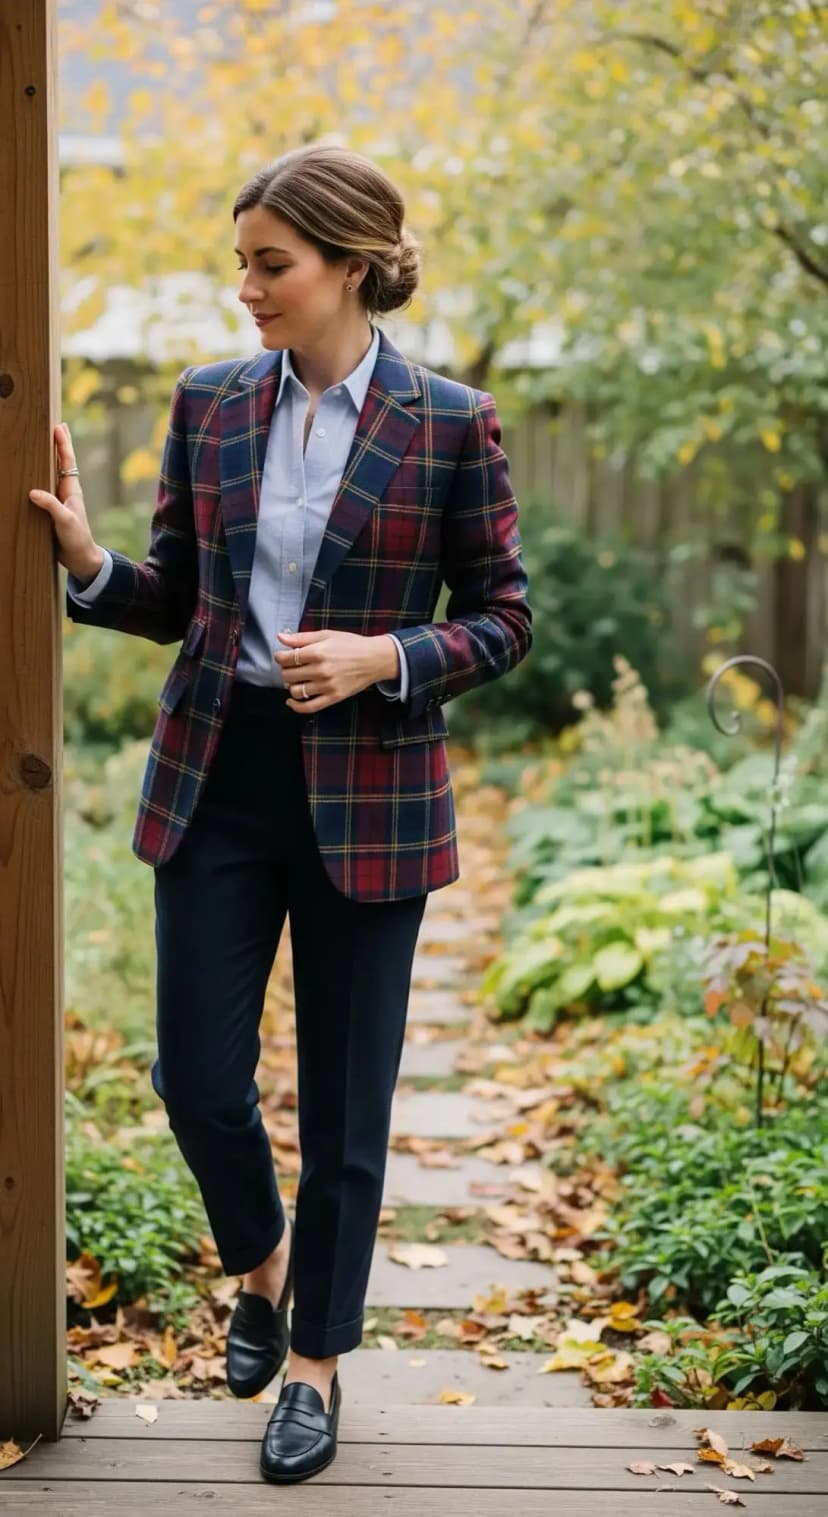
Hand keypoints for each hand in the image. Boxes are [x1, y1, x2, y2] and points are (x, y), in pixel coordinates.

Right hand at [28, 422, 103, 581]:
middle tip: (55, 425)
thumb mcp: (65, 522)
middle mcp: (65, 492)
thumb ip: (51, 506)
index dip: (62, 444)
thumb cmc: (77, 539)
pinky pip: (43, 490)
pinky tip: (32, 476)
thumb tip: (33, 492)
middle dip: (58, 444)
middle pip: (61, 463)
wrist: (80, 559)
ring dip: (48, 459)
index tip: (58, 426)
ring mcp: (58, 501)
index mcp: (71, 490)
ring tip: (43, 444)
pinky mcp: (51, 511)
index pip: (67, 462)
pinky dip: (38, 479)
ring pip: (52, 475)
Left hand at [275, 629, 397, 712]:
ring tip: (297, 680)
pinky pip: (309, 707)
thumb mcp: (326, 635)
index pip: (287, 658)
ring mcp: (327, 686)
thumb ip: (301, 637)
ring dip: (291, 686)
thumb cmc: (351, 645)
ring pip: (296, 691)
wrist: (375, 659)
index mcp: (318, 652)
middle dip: (285, 671)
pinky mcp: (333, 697)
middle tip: (292, 667)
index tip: (282, 656)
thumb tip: (280, 637)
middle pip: (288, 675)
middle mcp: (321, 670)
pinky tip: (291, 701)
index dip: (280, 657)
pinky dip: (296, 706)